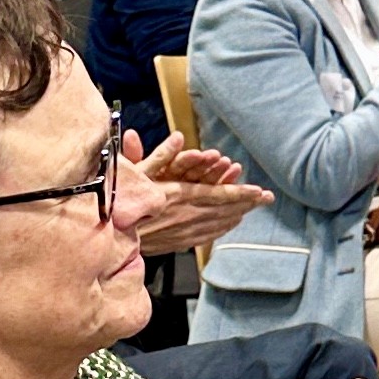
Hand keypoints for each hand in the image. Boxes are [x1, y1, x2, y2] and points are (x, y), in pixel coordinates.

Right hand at [120, 130, 265, 257]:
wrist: (111, 235)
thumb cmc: (121, 200)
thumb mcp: (137, 173)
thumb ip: (160, 154)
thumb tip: (179, 136)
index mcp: (180, 196)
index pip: (218, 195)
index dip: (241, 193)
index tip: (260, 192)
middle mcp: (187, 215)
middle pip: (224, 210)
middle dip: (247, 204)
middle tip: (267, 199)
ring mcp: (184, 231)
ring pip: (218, 223)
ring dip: (237, 215)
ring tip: (251, 209)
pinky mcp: (177, 242)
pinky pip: (207, 235)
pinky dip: (221, 228)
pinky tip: (229, 224)